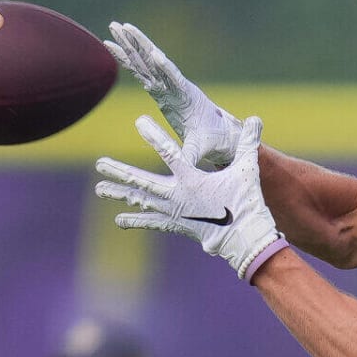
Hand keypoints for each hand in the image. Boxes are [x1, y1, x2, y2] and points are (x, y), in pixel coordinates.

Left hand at [96, 115, 287, 280]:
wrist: (245, 237)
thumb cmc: (246, 202)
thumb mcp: (247, 170)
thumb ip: (248, 143)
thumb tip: (256, 119)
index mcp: (192, 180)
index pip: (169, 153)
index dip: (154, 137)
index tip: (139, 122)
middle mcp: (177, 196)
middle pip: (142, 182)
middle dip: (120, 172)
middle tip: (99, 163)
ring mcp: (174, 211)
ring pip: (142, 201)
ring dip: (120, 194)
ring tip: (100, 189)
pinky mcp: (176, 224)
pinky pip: (152, 222)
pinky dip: (136, 220)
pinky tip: (118, 220)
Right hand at [106, 22, 242, 168]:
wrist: (221, 136)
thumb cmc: (213, 142)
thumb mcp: (201, 150)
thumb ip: (191, 155)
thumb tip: (185, 166)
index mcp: (186, 97)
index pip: (173, 78)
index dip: (165, 67)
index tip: (156, 53)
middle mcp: (176, 86)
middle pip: (155, 61)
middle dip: (139, 44)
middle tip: (122, 26)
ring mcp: (167, 86)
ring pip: (146, 61)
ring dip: (130, 44)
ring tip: (114, 25)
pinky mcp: (160, 90)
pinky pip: (141, 71)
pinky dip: (127, 59)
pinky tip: (112, 47)